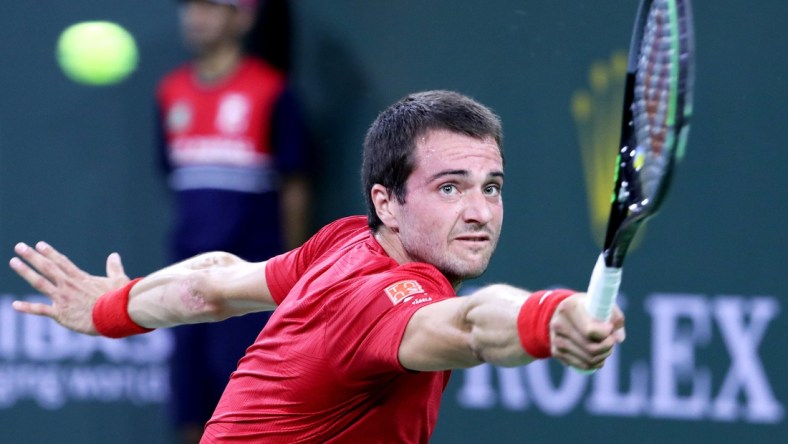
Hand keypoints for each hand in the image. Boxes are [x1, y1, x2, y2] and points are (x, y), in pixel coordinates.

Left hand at [9, 242, 129, 334]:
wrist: (116, 314)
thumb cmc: (120, 298)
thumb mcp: (118, 279)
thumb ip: (114, 267)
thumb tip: (114, 255)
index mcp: (81, 278)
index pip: (62, 262)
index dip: (49, 253)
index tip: (39, 244)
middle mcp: (69, 285)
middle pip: (47, 267)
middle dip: (32, 256)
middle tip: (19, 247)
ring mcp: (63, 298)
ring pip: (40, 282)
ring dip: (26, 271)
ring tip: (13, 262)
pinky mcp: (61, 314)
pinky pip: (41, 310)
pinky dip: (27, 308)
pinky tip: (14, 305)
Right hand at [548, 293, 625, 369]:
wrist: (561, 312)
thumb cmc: (587, 307)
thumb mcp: (601, 304)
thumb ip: (615, 318)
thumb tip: (619, 338)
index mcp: (569, 308)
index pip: (590, 330)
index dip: (606, 333)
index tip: (610, 328)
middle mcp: (559, 324)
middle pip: (591, 348)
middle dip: (607, 347)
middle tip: (611, 341)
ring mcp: (556, 339)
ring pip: (588, 359)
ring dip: (603, 356)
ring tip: (606, 348)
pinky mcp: (556, 352)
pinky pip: (582, 365)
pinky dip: (595, 364)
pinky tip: (599, 357)